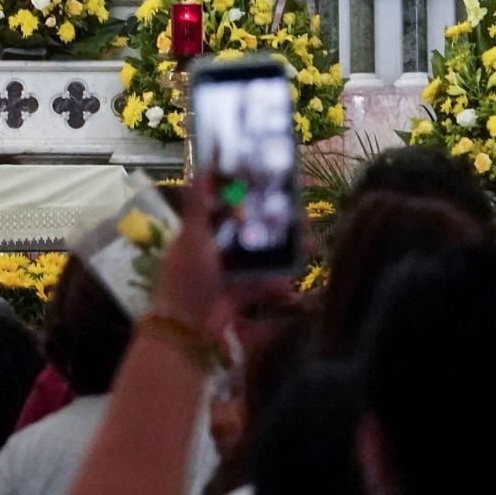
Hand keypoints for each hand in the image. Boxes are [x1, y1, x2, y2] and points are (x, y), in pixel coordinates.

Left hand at [152, 181, 295, 337]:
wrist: (187, 326)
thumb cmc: (186, 277)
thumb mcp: (191, 237)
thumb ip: (197, 205)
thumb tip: (201, 167)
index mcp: (198, 234)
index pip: (223, 209)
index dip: (245, 199)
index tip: (270, 188)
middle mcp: (213, 252)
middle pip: (247, 234)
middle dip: (272, 227)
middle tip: (299, 218)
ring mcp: (227, 275)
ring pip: (260, 259)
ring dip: (282, 254)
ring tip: (309, 244)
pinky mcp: (240, 296)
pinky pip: (263, 285)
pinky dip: (276, 284)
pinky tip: (291, 279)